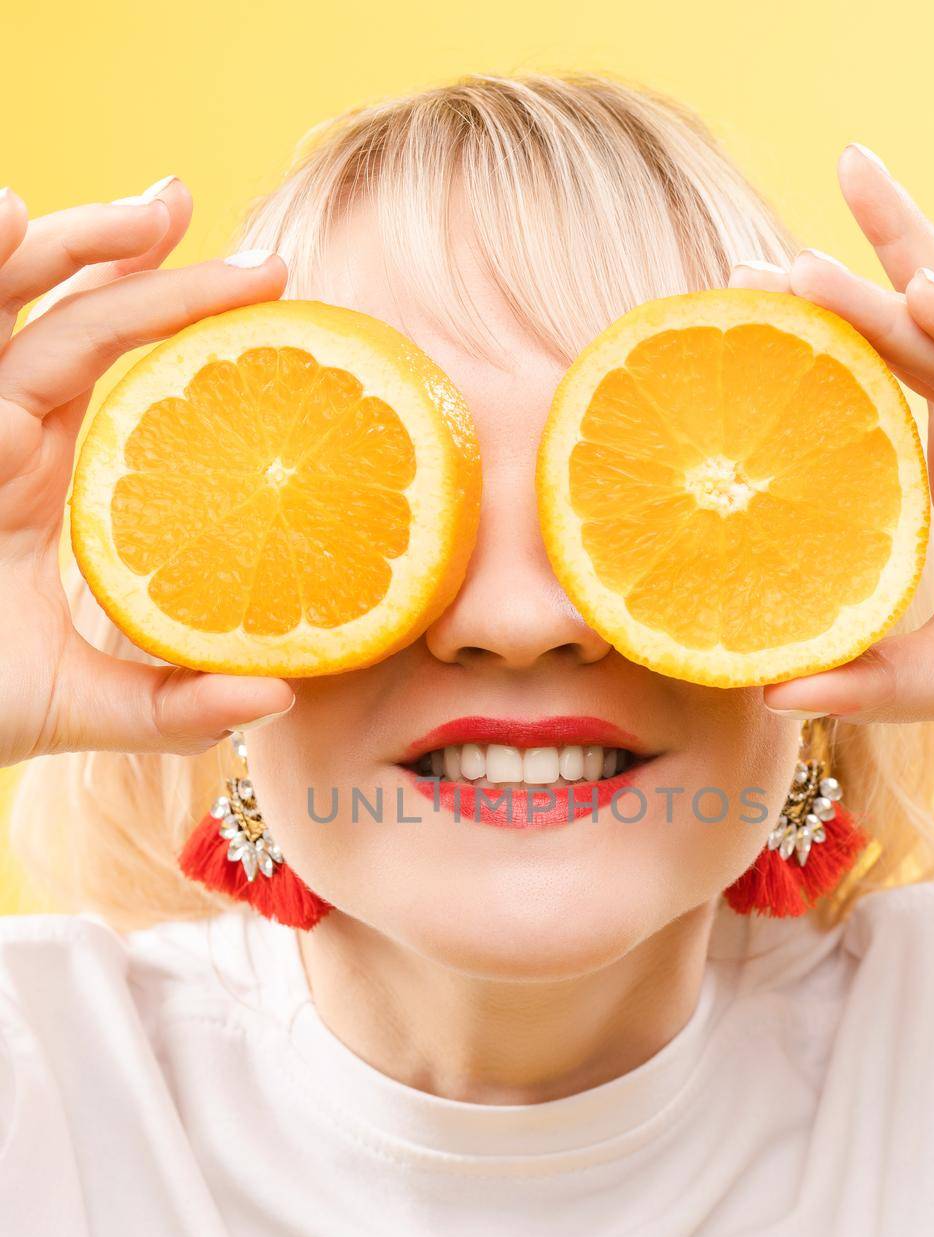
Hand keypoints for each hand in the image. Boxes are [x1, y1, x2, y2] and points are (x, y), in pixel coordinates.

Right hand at [0, 179, 294, 770]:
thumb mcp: (88, 707)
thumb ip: (173, 705)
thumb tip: (277, 700)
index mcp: (39, 474)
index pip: (104, 361)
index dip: (166, 306)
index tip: (259, 277)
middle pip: (53, 313)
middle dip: (110, 248)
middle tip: (186, 202)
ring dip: (41, 249)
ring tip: (114, 207)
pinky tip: (7, 221)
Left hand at [730, 144, 933, 767]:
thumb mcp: (931, 677)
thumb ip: (858, 676)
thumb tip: (767, 692)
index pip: (886, 365)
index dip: (830, 319)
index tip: (748, 283)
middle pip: (927, 321)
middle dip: (865, 261)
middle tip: (780, 225)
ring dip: (889, 293)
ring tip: (806, 264)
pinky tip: (925, 297)